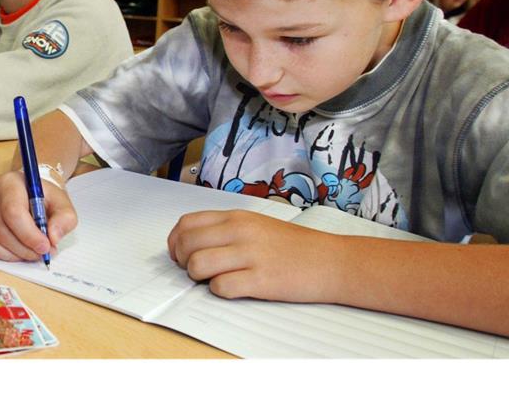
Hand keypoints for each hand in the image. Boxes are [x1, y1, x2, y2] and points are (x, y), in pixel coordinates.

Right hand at [0, 171, 77, 261]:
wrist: (28, 192)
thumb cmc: (43, 198)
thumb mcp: (61, 203)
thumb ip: (64, 219)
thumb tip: (53, 237)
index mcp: (11, 182)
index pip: (14, 212)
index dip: (29, 235)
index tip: (45, 247)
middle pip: (1, 229)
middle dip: (24, 248)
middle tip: (41, 254)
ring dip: (15, 254)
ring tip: (32, 253)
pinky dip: (3, 254)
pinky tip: (17, 252)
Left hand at [167, 210, 341, 302]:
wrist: (332, 261)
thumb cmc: (294, 246)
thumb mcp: (256, 225)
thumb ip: (225, 230)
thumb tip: (192, 244)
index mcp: (236, 217)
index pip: (186, 224)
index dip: (176, 242)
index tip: (180, 254)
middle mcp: (240, 232)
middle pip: (187, 244)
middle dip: (183, 261)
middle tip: (196, 271)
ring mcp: (250, 255)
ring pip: (197, 265)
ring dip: (198, 277)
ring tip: (213, 280)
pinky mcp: (260, 280)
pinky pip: (221, 287)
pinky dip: (220, 291)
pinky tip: (233, 288)